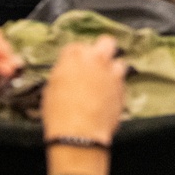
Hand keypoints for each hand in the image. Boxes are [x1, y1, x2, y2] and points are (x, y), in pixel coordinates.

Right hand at [42, 36, 126, 174]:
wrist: (79, 133)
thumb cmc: (58, 113)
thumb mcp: (51, 89)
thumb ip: (64, 73)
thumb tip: (68, 72)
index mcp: (74, 57)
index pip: (76, 46)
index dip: (74, 56)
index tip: (73, 65)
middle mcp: (96, 60)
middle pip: (106, 42)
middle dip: (101, 50)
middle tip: (95, 62)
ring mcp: (113, 72)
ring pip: (119, 61)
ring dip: (112, 69)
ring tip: (104, 81)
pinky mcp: (123, 87)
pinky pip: (122, 81)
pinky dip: (116, 85)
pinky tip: (108, 95)